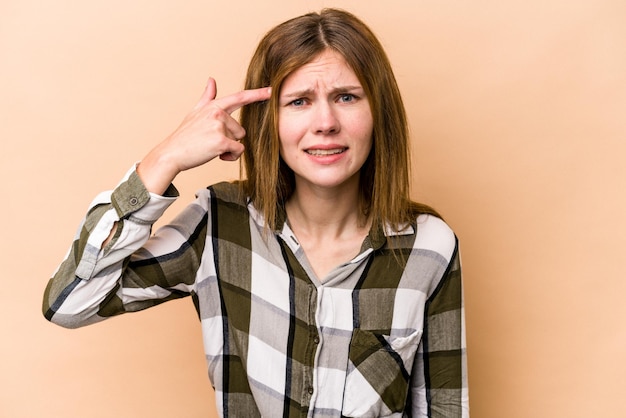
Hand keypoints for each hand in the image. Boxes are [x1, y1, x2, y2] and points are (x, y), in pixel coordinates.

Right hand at [138, 78, 270, 193]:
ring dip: (229, 148)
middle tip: (210, 141)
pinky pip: (238, 150)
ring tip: (211, 147)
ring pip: (239, 140)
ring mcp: (219, 126)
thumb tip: (212, 80)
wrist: (172, 153)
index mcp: (214, 106)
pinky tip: (216, 155)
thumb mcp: (195, 112)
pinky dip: (230, 156)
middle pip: (240, 129)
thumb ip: (207, 97)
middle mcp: (218, 113)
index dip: (257, 94)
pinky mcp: (221, 140)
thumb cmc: (185, 135)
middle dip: (229, 139)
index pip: (239, 97)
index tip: (271, 91)